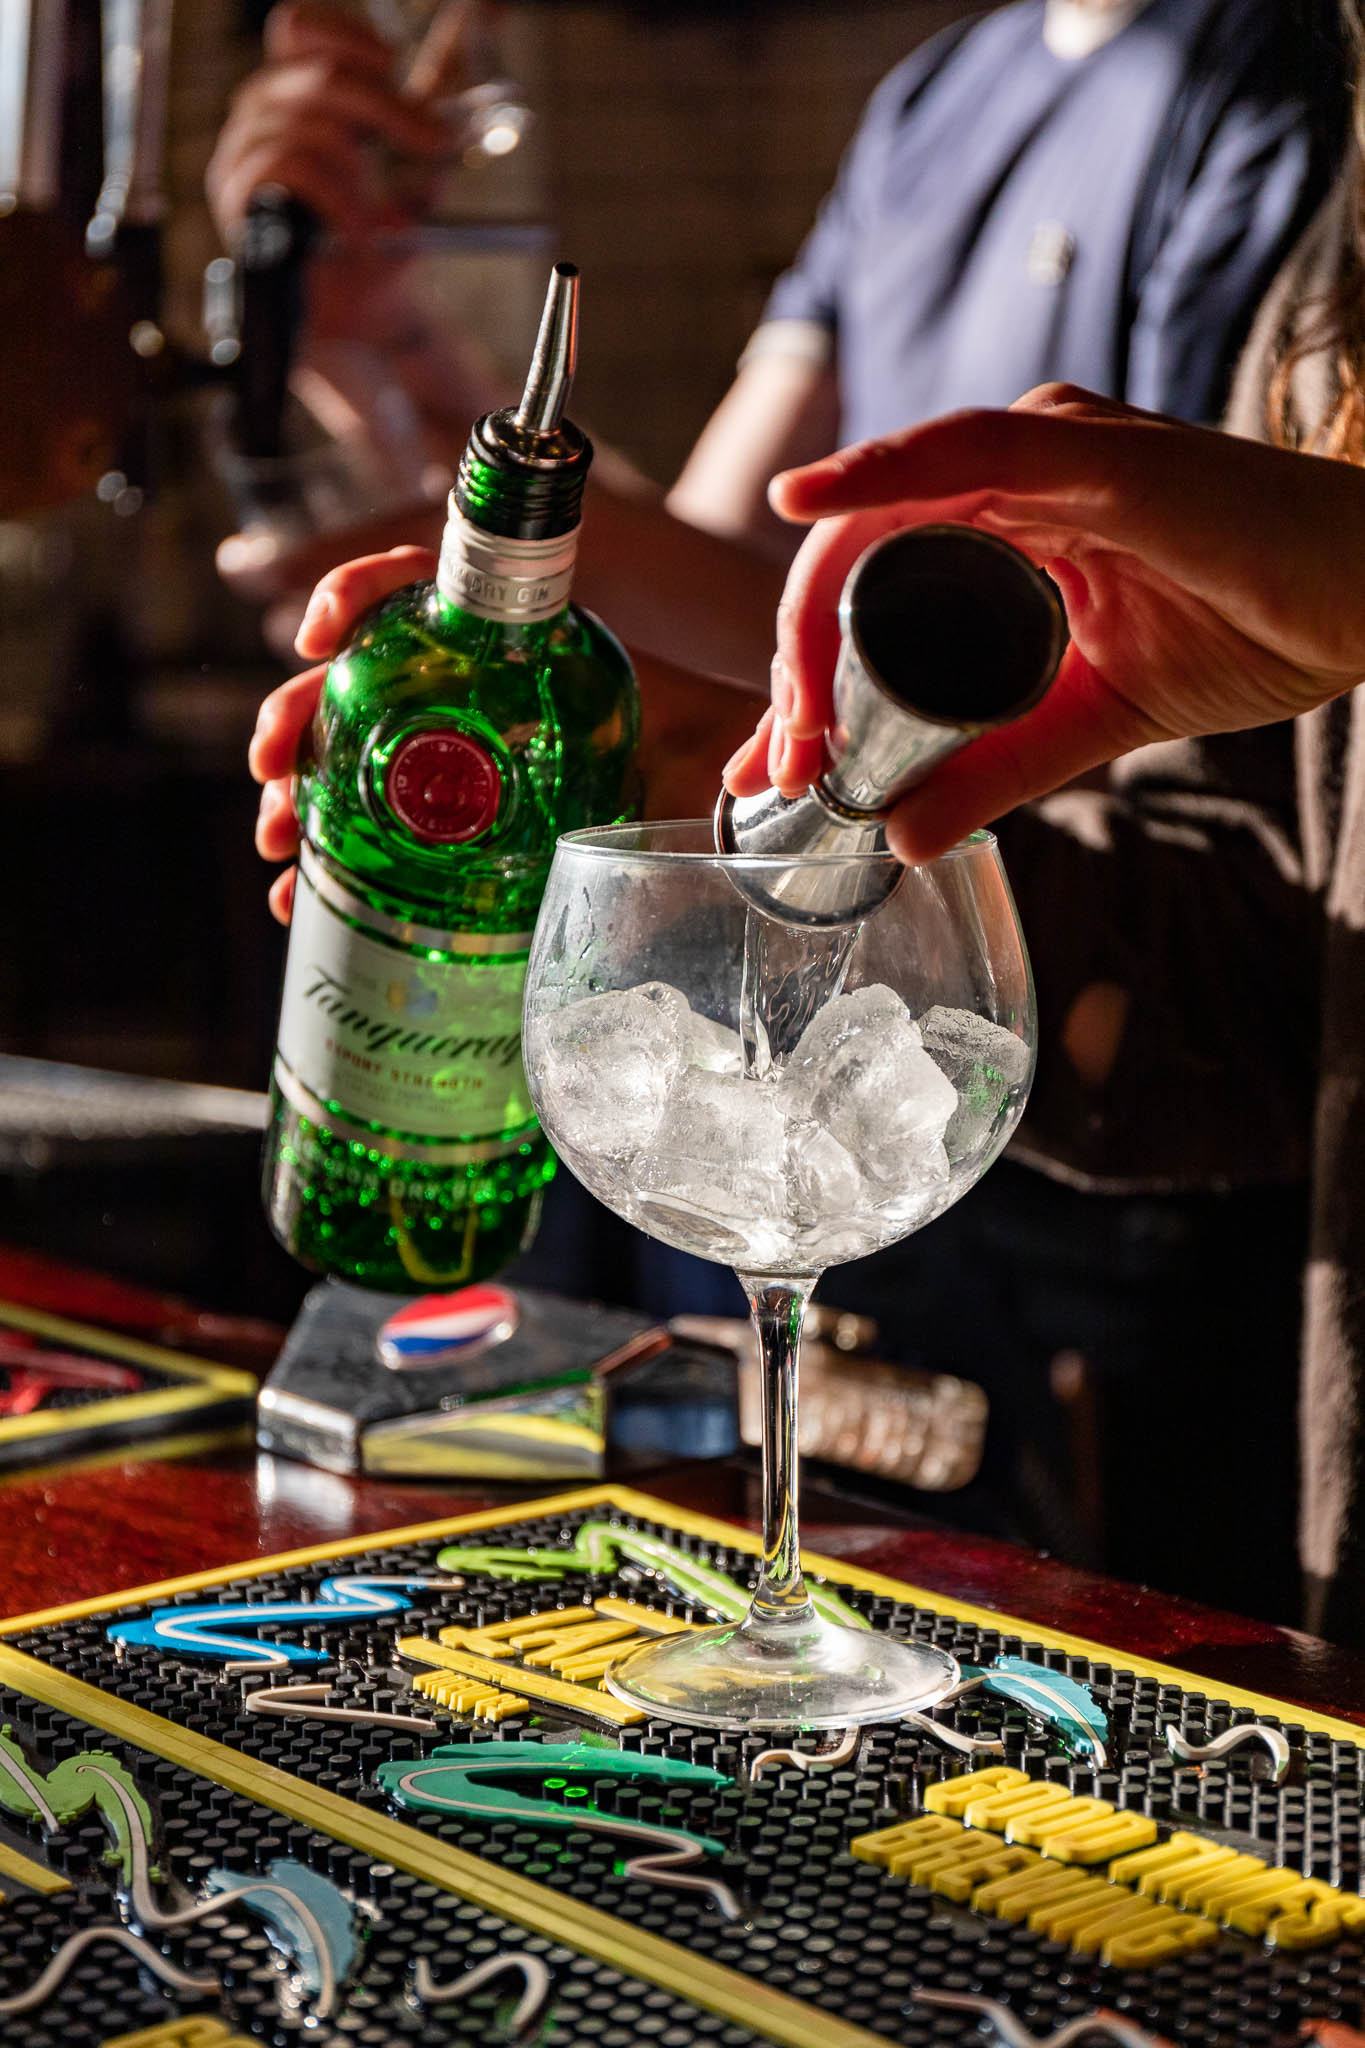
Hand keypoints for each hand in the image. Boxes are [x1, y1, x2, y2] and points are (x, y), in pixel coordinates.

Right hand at [206, 2, 450, 240]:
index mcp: (295, 94)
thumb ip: (428, 111)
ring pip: (305, 123)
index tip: (396, 67)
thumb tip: (463, 37)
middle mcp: (261, 113)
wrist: (358, 314)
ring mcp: (242, 151)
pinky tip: (359, 230)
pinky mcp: (237, 195)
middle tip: (433, 142)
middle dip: (388, 106)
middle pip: (319, 72)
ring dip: (359, 169)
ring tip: (380, 213)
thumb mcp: (415, 169)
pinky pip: (285, 166)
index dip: (347, 36)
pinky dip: (336, 198)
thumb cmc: (378, 240)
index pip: (298, 28)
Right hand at [250, 546, 761, 922]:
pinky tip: (308, 899)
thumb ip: (728, 751)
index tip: (327, 634)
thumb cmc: (714, 749)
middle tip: (275, 779)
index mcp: (525, 641)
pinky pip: (372, 822)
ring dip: (300, 794)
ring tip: (281, 851)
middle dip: (298, 721)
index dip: (364, 592)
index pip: (423, 579)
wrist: (726, 799)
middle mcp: (473, 684)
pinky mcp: (448, 813)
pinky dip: (336, 855)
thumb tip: (745, 780)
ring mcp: (453, 748)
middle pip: (361, 677)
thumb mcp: (715, 738)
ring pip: (349, 751)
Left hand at [723, 385, 1364, 858]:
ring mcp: (1054, 453)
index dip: (805, 675)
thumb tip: (900, 838)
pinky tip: (803, 501)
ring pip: (889, 513)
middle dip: (797, 663)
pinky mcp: (1100, 458)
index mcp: (1009, 521)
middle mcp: (1016, 472)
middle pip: (858, 554)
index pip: (868, 586)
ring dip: (818, 614)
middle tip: (779, 763)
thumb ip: (997, 767)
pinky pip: (968, 451)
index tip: (773, 766)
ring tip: (790, 712)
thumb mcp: (1092, 717)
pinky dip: (879, 472)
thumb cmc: (1253, 628)